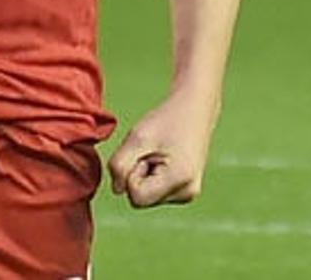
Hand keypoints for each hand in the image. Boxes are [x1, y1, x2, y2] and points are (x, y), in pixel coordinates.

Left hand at [108, 90, 219, 207]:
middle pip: (140, 198)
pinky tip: (161, 158)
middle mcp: (186, 194)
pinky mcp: (183, 190)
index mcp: (180, 182)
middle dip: (136, 175)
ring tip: (157, 153)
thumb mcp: (136, 138)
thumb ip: (119, 165)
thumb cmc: (166, 121)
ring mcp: (187, 194)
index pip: (136, 198)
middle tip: (150, 152)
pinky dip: (150, 175)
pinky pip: (153, 190)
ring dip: (142, 174)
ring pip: (145, 195)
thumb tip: (116, 190)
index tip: (143, 155)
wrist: (193, 111)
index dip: (131, 175)